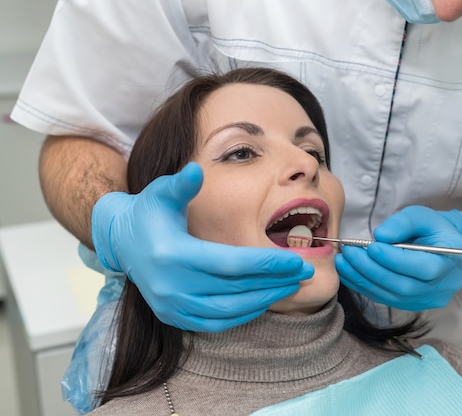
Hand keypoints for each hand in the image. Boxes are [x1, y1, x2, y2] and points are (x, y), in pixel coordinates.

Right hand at [91, 162, 312, 331]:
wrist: (122, 243)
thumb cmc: (150, 212)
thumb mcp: (161, 193)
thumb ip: (182, 184)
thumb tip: (196, 171)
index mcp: (173, 255)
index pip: (231, 264)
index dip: (268, 263)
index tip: (298, 260)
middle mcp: (171, 286)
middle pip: (236, 290)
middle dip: (276, 281)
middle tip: (306, 272)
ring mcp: (172, 306)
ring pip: (229, 311)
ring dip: (265, 299)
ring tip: (292, 284)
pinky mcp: (174, 317)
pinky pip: (216, 322)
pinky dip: (244, 314)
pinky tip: (265, 299)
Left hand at [336, 206, 461, 310]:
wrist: (444, 247)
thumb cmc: (433, 228)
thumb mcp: (423, 216)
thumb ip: (404, 223)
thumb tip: (381, 236)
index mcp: (449, 262)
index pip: (423, 268)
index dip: (394, 259)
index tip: (371, 247)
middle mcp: (441, 287)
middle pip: (403, 286)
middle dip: (372, 269)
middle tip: (350, 253)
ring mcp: (426, 300)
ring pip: (391, 296)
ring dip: (363, 279)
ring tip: (343, 261)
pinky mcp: (410, 304)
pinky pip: (384, 298)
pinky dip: (364, 286)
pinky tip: (348, 272)